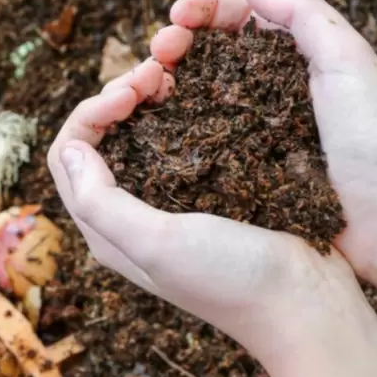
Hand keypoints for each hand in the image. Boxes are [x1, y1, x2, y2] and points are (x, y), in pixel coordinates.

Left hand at [47, 60, 376, 376]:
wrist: (307, 303)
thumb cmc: (232, 279)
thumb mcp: (157, 244)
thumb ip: (102, 202)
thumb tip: (71, 147)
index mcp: (108, 230)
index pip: (69, 155)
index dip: (90, 113)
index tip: (129, 93)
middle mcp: (133, 214)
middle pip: (101, 138)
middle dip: (118, 96)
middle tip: (155, 73)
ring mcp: (173, 200)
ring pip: (140, 132)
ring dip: (148, 97)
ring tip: (173, 74)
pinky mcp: (211, 189)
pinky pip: (182, 137)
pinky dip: (182, 108)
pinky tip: (202, 91)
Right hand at [152, 0, 376, 359]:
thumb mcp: (349, 60)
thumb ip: (304, 14)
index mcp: (302, 57)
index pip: (242, 18)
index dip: (205, 11)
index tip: (175, 16)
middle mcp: (275, 91)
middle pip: (212, 55)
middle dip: (177, 44)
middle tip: (156, 52)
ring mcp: (259, 134)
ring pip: (201, 98)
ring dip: (169, 85)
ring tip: (146, 86)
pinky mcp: (249, 175)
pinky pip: (205, 146)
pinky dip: (177, 131)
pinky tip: (156, 128)